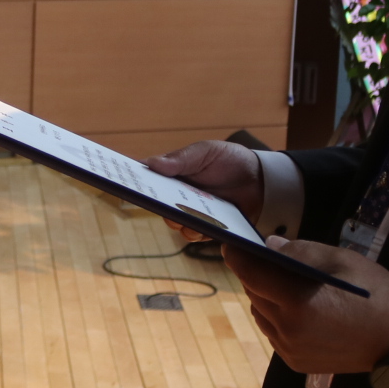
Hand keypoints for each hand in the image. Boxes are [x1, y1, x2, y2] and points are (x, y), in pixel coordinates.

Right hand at [143, 141, 265, 240]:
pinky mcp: (207, 226)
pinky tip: (209, 224)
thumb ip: (180, 159)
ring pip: (175, 223)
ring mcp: (192, 212)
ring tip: (192, 214)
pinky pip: (195, 234)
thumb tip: (151, 163)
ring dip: (180, 220)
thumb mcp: (204, 153)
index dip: (136, 183)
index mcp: (172, 174)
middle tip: (165, 202)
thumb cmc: (229, 160)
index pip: (148, 179)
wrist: (260, 178)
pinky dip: (198, 230)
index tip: (128, 184)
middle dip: (159, 205)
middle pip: (158, 205)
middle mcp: (178, 195)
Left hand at [222, 236, 388, 373]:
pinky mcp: (295, 362)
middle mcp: (287, 329)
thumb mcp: (341, 260)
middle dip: (255, 273)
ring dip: (265, 297)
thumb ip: (301, 251)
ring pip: (260, 314)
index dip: (237, 255)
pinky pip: (273, 332)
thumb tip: (269, 245)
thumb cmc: (374, 294)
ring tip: (285, 284)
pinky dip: (276, 317)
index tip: (231, 243)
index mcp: (298, 301)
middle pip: (253, 293)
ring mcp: (290, 349)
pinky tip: (296, 308)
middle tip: (266, 259)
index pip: (250, 274)